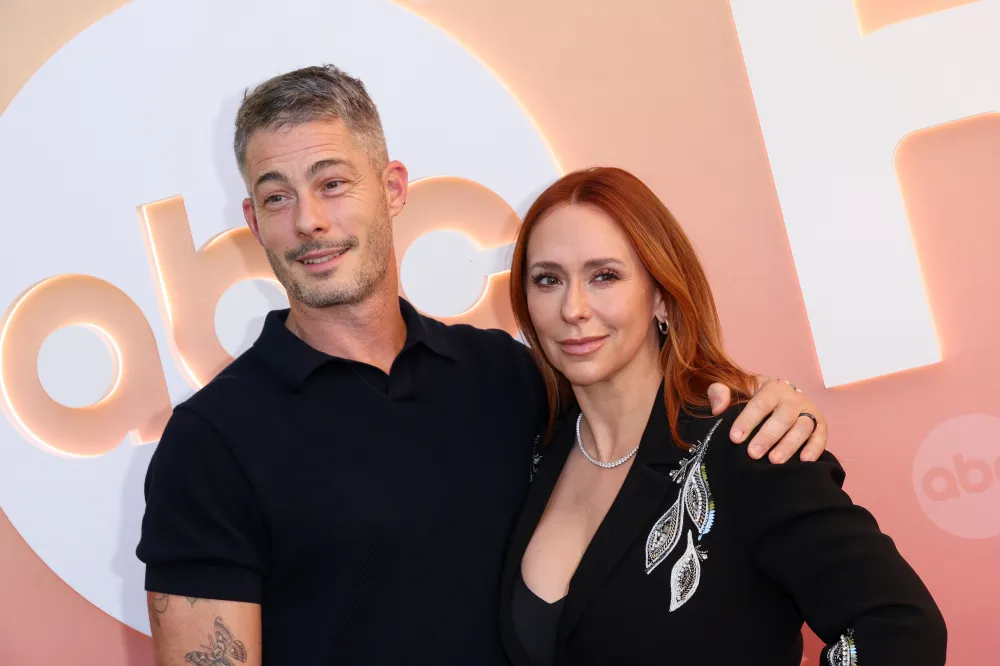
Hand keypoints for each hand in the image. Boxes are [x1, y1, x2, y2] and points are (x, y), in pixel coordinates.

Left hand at [706, 376, 826, 462]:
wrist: (777, 403)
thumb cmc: (750, 400)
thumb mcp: (734, 392)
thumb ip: (719, 393)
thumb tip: (718, 408)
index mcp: (772, 387)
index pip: (760, 403)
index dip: (748, 420)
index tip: (735, 437)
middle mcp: (793, 397)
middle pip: (783, 417)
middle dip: (767, 436)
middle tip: (753, 453)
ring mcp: (808, 411)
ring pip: (802, 427)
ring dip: (789, 444)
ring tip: (774, 461)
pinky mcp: (820, 426)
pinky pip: (821, 436)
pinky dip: (814, 448)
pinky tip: (803, 460)